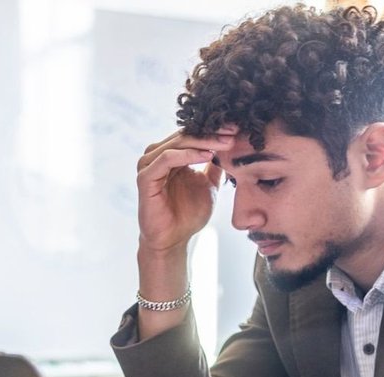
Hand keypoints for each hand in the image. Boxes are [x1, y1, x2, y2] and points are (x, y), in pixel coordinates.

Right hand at [135, 128, 235, 253]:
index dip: (215, 130)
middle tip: (233, 131)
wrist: (174, 240)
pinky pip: (166, 159)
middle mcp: (157, 156)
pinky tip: (207, 155)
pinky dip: (187, 155)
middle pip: (186, 134)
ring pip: (177, 143)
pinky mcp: (145, 178)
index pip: (193, 134)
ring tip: (225, 143)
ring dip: (202, 141)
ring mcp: (149, 165)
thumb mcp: (209, 185)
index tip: (237, 129)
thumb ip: (215, 166)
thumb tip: (230, 147)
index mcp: (171, 155)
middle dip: (212, 133)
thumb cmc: (188, 215)